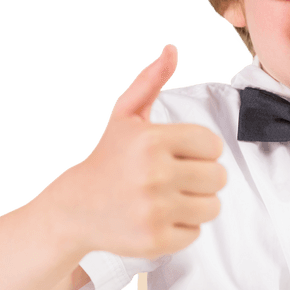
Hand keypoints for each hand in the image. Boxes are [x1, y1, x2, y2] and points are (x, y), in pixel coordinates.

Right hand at [47, 44, 226, 258]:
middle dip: (201, 177)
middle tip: (175, 178)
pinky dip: (182, 228)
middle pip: (218, 177)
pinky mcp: (154, 240)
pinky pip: (195, 233)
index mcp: (151, 141)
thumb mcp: (124, 117)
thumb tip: (171, 49)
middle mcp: (154, 175)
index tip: (180, 154)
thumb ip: (150, 82)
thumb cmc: (106, 158)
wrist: (71, 208)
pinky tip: (158, 218)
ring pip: (212, 207)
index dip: (200, 150)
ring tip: (168, 198)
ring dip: (196, 203)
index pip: (212, 145)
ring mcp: (154, 210)